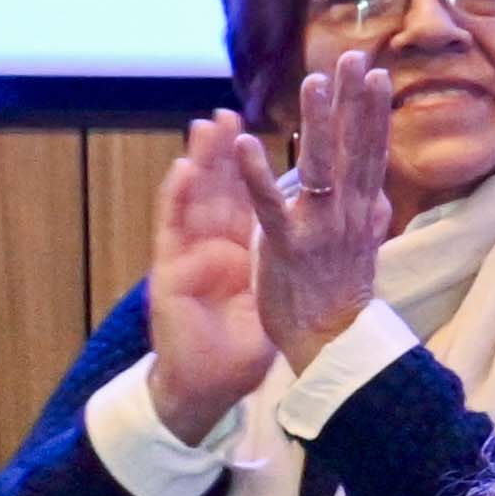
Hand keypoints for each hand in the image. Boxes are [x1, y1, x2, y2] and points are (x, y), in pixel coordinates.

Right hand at [139, 115, 274, 441]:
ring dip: (200, 160)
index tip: (255, 145)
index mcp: (240, 248)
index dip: (258, 167)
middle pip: (220, 189)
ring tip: (208, 124)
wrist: (210, 384)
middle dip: (225, 150)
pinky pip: (173, 230)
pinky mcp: (171, 272)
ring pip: (193, 198)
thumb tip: (323, 240)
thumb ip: (287, 263)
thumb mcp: (274, 295)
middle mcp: (212, 245)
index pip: (250, 198)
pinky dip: (176, 198)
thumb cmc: (241, 344)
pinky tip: (182, 170)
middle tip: (231, 111)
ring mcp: (190, 255)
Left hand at [253, 55, 393, 362]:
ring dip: (317, 123)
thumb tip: (381, 196)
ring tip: (313, 82)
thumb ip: (371, 219)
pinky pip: (269, 206)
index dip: (374, 111)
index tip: (376, 74)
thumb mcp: (364, 252)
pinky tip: (245, 144)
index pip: (371, 151)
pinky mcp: (287, 247)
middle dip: (355, 100)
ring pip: (319, 167)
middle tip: (355, 57)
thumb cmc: (343, 298)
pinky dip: (256, 175)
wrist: (333, 344)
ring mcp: (319, 228)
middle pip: (353, 147)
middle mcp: (346, 213)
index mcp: (360, 212)